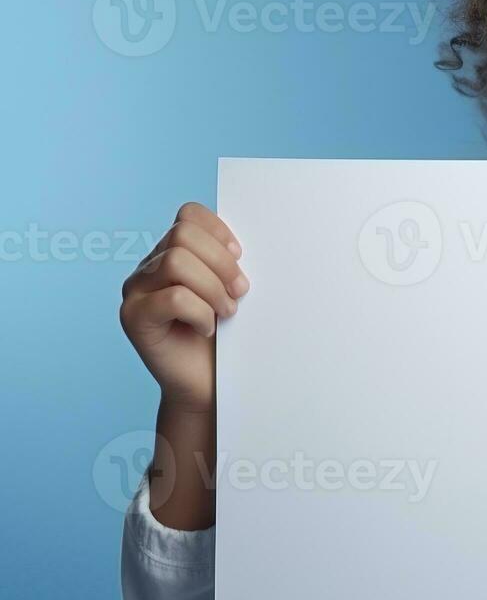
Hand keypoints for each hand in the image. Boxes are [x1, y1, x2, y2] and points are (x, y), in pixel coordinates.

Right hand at [120, 202, 248, 412]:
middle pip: (183, 235)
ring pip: (177, 262)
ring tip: (226, 313)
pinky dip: (200, 312)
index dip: (219, 232)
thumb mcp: (230, 290)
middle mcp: (147, 267)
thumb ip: (226, 262)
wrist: (208, 384)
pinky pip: (173, 298)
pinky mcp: (133, 317)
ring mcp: (135, 291)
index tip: (240, 258)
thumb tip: (239, 246)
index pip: (188, 215)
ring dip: (213, 289)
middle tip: (239, 293)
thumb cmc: (225, 337)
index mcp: (171, 252)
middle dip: (222, 263)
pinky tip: (206, 329)